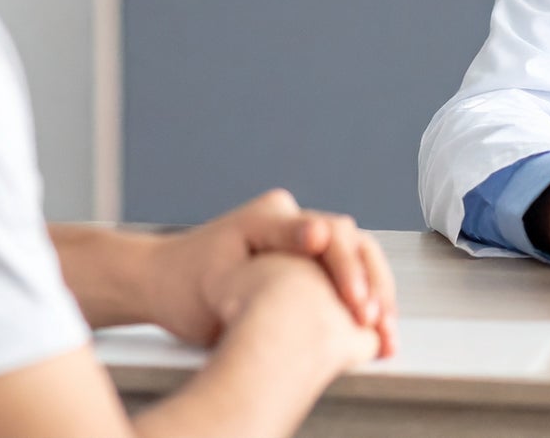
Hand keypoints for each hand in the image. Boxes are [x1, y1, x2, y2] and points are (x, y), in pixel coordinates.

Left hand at [151, 189, 397, 355]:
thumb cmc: (183, 284)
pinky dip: (363, 302)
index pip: (329, 233)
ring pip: (358, 260)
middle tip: (376, 323)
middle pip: (353, 244)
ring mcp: (303, 243)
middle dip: (371, 283)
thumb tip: (319, 232)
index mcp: (273, 215)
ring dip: (376, 294)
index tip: (356, 300)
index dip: (348, 268)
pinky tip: (374, 335)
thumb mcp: (221, 271)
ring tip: (385, 334)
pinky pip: (346, 278)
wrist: (164, 290)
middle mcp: (294, 222)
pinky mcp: (306, 266)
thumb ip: (273, 247)